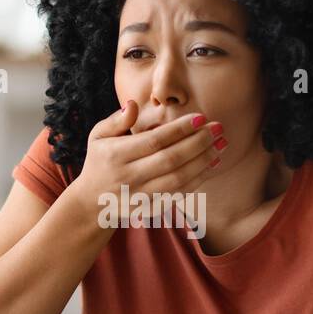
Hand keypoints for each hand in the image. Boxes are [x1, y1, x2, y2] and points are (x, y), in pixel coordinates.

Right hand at [72, 100, 224, 225]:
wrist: (91, 203)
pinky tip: (211, 164)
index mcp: (116, 155)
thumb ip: (116, 120)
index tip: (201, 117)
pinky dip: (198, 179)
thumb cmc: (100, 161)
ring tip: (221, 145)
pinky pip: (179, 194)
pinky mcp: (150, 208)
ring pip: (178, 179)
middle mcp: (128, 177)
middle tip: (219, 129)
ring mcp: (140, 195)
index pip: (154, 140)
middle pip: (170, 160)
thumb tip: (133, 104)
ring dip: (203, 162)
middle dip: (199, 143)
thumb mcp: (98, 136)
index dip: (179, 129)